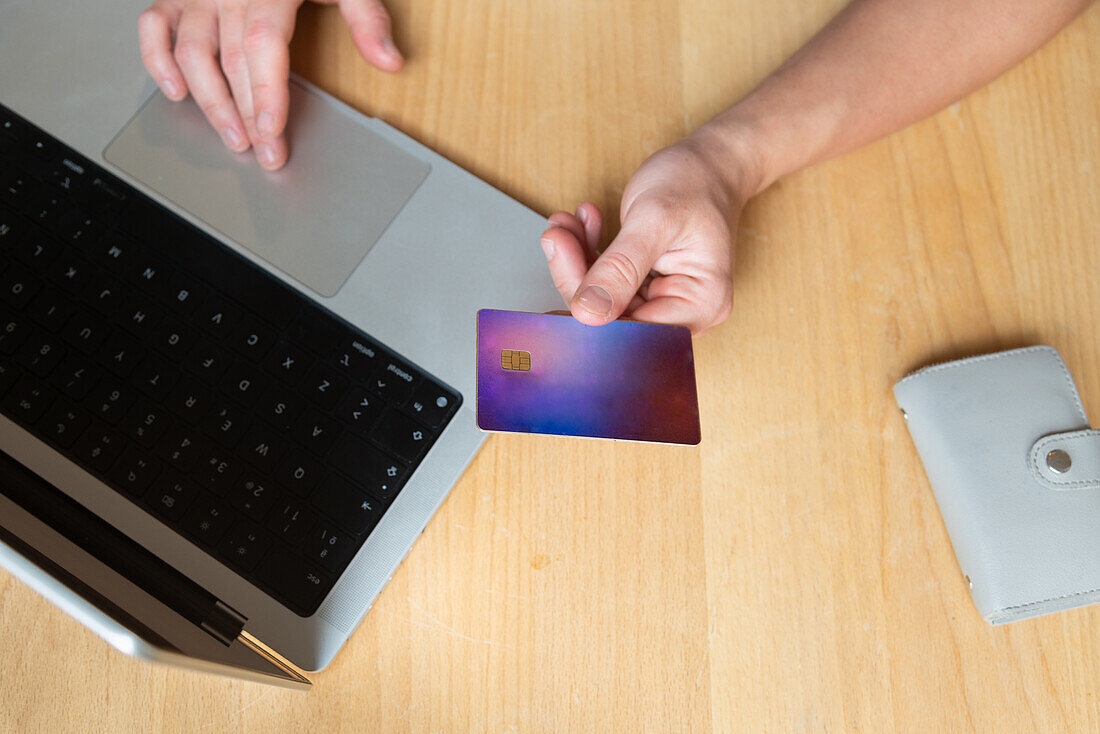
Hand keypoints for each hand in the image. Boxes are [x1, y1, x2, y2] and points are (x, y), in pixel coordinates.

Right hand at [138, 0, 403, 169]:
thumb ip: (366, 17)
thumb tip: (390, 60)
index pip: (262, 46)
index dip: (266, 92)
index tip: (272, 131)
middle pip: (231, 61)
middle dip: (248, 114)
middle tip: (265, 152)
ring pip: (192, 53)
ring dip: (210, 101)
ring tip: (234, 137)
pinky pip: (155, 26)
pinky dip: (158, 59)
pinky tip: (177, 92)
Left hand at [540, 133, 752, 334]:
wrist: (708, 163)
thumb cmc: (695, 183)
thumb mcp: (655, 219)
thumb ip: (621, 268)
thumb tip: (588, 313)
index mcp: (701, 304)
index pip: (634, 330)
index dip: (592, 310)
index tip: (562, 269)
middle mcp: (685, 310)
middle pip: (613, 317)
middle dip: (578, 275)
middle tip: (558, 236)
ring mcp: (664, 299)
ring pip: (602, 299)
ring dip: (577, 260)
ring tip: (567, 224)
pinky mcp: (645, 286)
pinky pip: (605, 282)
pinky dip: (587, 253)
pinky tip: (583, 225)